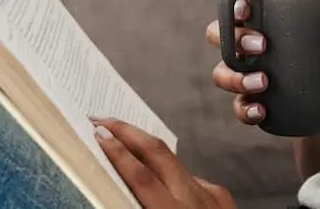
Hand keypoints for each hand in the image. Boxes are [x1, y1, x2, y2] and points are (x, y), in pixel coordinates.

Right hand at [92, 117, 235, 208]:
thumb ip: (143, 207)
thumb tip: (122, 197)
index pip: (141, 175)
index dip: (118, 153)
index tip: (98, 135)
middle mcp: (194, 199)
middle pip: (157, 153)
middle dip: (128, 131)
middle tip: (101, 118)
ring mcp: (211, 194)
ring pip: (174, 162)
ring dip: (146, 148)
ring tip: (122, 138)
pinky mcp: (222, 196)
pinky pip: (190, 178)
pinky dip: (170, 173)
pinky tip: (158, 176)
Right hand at [205, 0, 319, 124]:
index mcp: (256, 19)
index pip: (232, 7)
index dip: (232, 6)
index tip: (247, 8)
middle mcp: (241, 45)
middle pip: (220, 38)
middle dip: (235, 41)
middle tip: (262, 46)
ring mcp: (242, 74)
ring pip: (222, 74)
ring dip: (237, 78)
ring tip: (264, 82)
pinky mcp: (250, 101)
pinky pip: (238, 107)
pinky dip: (246, 110)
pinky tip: (261, 111)